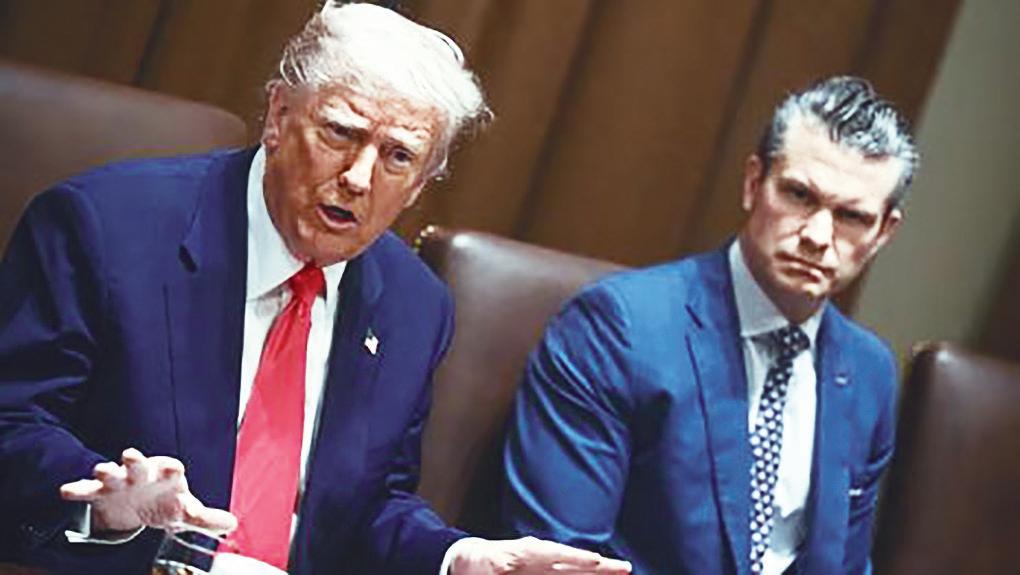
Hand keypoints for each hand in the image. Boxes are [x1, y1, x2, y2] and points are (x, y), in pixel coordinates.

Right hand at [60, 448, 236, 534]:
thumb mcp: (184, 511)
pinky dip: (77, 489)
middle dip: (135, 460)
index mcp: (165, 476)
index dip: (171, 469)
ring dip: (106, 470)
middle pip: (139, 464)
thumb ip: (206, 518)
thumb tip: (231, 524)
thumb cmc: (165, 501)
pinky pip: (86, 489)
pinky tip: (67, 491)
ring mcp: (119, 481)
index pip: (170, 469)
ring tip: (101, 469)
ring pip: (111, 472)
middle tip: (130, 454)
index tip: (174, 469)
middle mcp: (142, 474)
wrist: (137, 505)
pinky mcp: (99, 492)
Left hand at [449, 536, 631, 573]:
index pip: (554, 555)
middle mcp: (538, 556)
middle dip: (599, 565)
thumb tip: (511, 564)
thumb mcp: (484, 568)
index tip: (596, 560)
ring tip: (621, 570)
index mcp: (524, 553)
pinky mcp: (544, 571)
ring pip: (574, 567)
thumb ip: (498, 569)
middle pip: (573, 560)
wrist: (468, 561)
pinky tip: (598, 569)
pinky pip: (566, 572)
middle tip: (625, 568)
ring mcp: (543, 564)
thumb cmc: (475, 565)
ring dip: (597, 569)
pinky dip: (583, 570)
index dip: (575, 558)